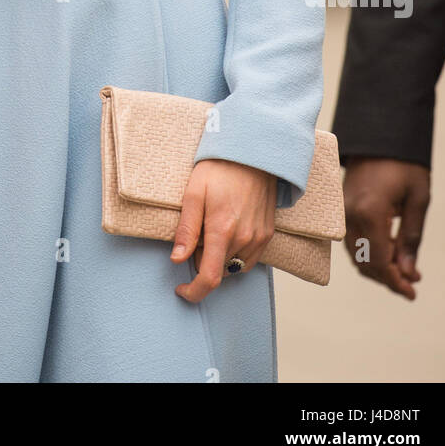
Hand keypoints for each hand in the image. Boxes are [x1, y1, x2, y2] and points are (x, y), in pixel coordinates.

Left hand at [171, 158, 276, 302]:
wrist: (252, 153)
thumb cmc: (219, 169)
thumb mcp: (193, 193)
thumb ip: (186, 229)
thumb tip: (176, 259)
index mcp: (222, 230)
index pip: (209, 278)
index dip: (193, 291)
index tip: (181, 290)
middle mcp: (244, 239)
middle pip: (218, 270)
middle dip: (203, 260)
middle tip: (198, 231)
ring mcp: (259, 238)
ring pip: (233, 266)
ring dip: (220, 257)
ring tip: (214, 227)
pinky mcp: (267, 234)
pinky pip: (249, 258)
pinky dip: (235, 253)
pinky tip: (229, 231)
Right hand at [341, 157, 429, 299]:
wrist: (380, 135)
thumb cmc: (403, 164)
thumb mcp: (417, 200)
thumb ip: (411, 238)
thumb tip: (407, 271)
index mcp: (370, 212)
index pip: (378, 261)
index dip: (395, 282)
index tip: (412, 292)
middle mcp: (350, 215)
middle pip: (364, 263)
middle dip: (388, 278)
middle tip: (412, 282)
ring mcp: (342, 211)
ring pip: (355, 254)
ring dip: (379, 267)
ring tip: (405, 268)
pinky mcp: (341, 208)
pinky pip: (352, 240)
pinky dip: (369, 252)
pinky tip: (389, 251)